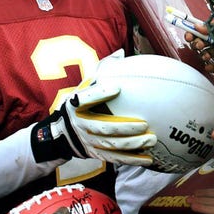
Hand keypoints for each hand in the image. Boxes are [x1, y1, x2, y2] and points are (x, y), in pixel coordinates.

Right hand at [31, 82, 156, 165]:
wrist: (62, 133)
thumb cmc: (81, 104)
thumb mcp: (84, 87)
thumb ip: (102, 71)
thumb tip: (121, 54)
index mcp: (77, 105)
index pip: (86, 99)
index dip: (100, 94)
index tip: (117, 87)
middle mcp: (81, 124)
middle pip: (103, 128)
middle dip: (124, 128)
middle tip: (144, 124)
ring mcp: (89, 141)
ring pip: (111, 146)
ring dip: (132, 145)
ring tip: (151, 140)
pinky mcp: (96, 154)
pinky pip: (115, 159)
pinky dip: (132, 160)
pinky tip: (149, 159)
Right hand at [185, 25, 213, 72]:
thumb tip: (202, 22)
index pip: (202, 29)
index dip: (193, 32)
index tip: (191, 35)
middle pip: (201, 41)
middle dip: (197, 43)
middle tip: (200, 45)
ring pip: (207, 53)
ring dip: (203, 55)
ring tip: (206, 56)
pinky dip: (211, 66)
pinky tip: (210, 66)